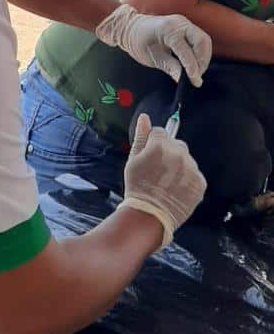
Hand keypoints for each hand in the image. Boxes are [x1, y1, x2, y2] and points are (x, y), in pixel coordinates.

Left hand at [95, 4, 211, 85]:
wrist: (131, 28)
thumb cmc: (138, 42)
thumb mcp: (151, 58)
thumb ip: (169, 67)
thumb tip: (183, 79)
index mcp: (168, 29)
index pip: (186, 50)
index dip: (192, 67)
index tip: (195, 81)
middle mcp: (180, 23)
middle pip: (202, 41)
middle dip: (202, 60)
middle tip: (196, 76)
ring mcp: (185, 23)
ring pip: (204, 40)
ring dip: (203, 57)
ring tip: (196, 72)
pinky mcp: (187, 27)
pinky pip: (200, 39)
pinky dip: (200, 52)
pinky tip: (194, 63)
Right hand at [122, 114, 206, 245]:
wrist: (149, 215)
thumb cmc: (137, 187)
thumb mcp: (132, 160)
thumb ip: (141, 137)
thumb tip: (145, 117)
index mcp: (161, 145)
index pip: (160, 133)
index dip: (152, 144)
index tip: (149, 157)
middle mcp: (180, 153)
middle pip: (176, 144)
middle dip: (168, 153)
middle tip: (158, 171)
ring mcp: (192, 168)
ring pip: (187, 160)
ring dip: (179, 167)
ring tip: (167, 183)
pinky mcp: (200, 183)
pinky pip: (195, 175)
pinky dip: (187, 180)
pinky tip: (176, 190)